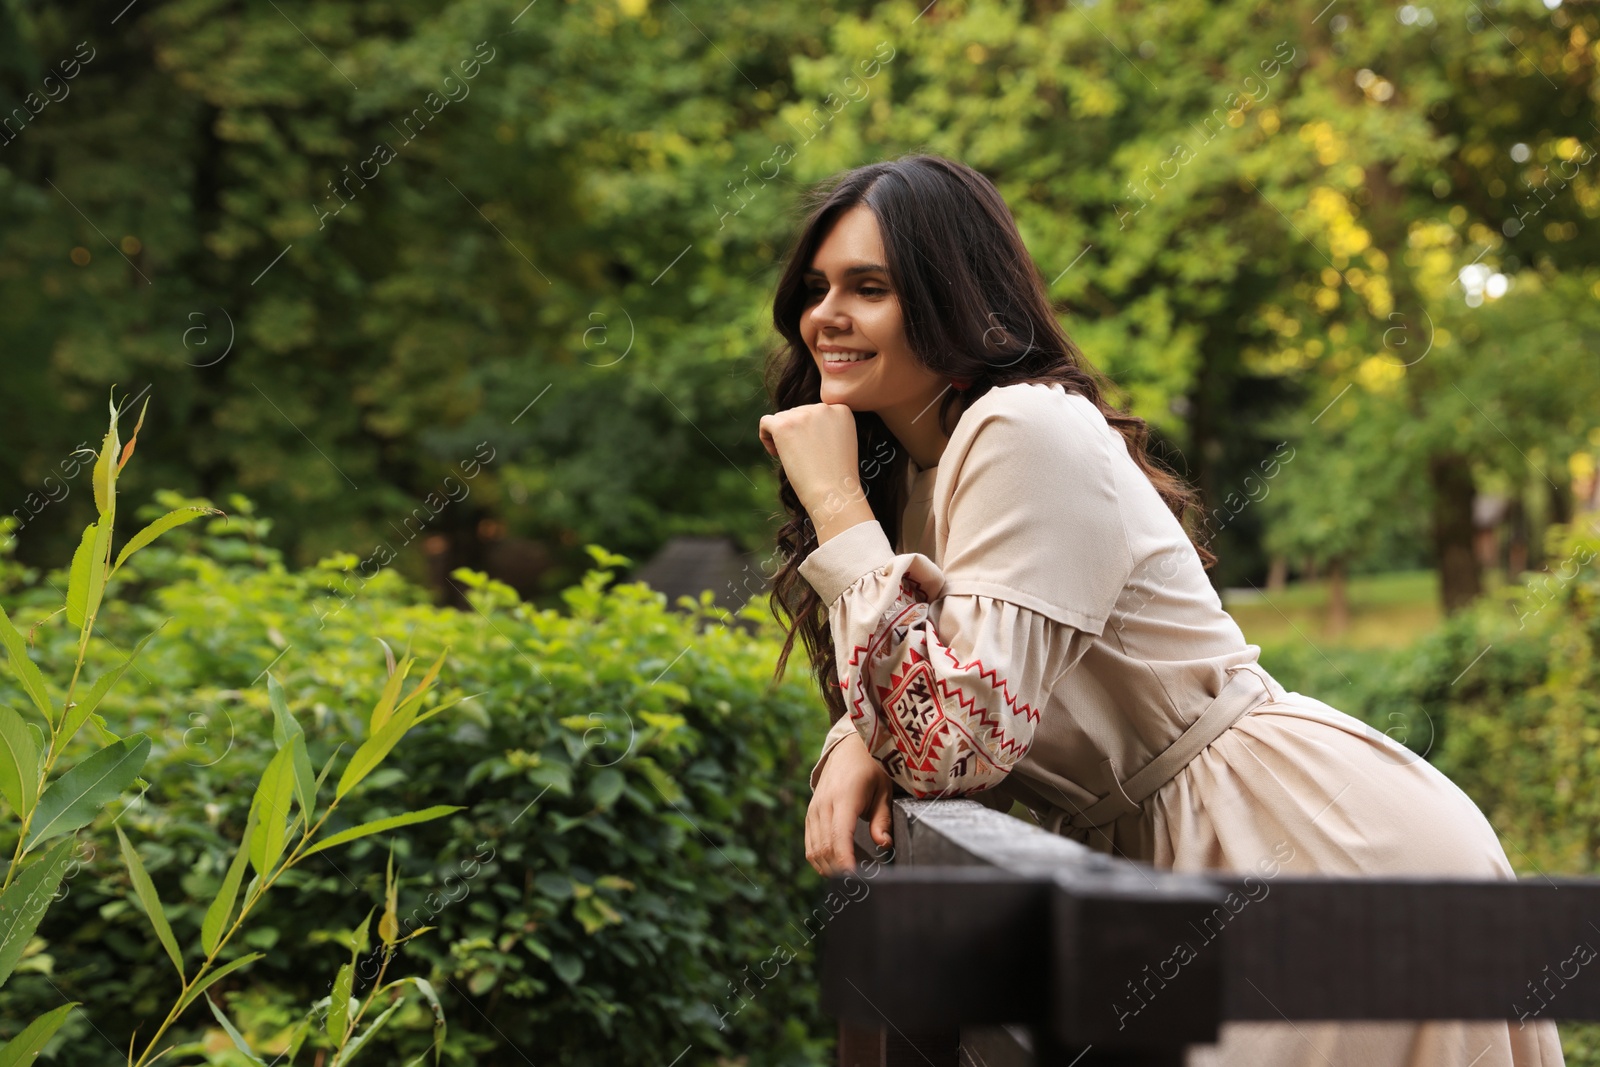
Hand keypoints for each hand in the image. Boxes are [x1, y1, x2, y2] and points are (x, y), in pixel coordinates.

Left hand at [758, 404, 862, 519]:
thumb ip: (826, 425)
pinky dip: (766, 437)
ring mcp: (803, 414)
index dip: (809, 432)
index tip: (812, 450)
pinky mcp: (784, 425)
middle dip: (794, 434)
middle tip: (802, 459)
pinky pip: (766, 422)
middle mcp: (823, 407)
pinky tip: (776, 454)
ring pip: (781, 418)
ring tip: (792, 459)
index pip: (814, 412)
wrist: (833, 493)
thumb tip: (800, 420)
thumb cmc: (837, 475)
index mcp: (841, 409)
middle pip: (796, 413)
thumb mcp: (841, 441)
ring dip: (781, 437)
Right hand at [805, 731, 892, 875]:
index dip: (844, 861)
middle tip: (858, 889)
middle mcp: (823, 805)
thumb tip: (884, 845)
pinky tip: (835, 867)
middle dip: (839, 872)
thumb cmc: (871, 769)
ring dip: (829, 869)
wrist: (849, 748)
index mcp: (844, 797)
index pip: (839, 836)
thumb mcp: (884, 791)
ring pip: (814, 850)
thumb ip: (882, 820)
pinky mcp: (810, 814)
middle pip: (824, 848)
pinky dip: (820, 860)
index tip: (854, 880)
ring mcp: (814, 810)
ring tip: (848, 882)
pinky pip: (810, 844)